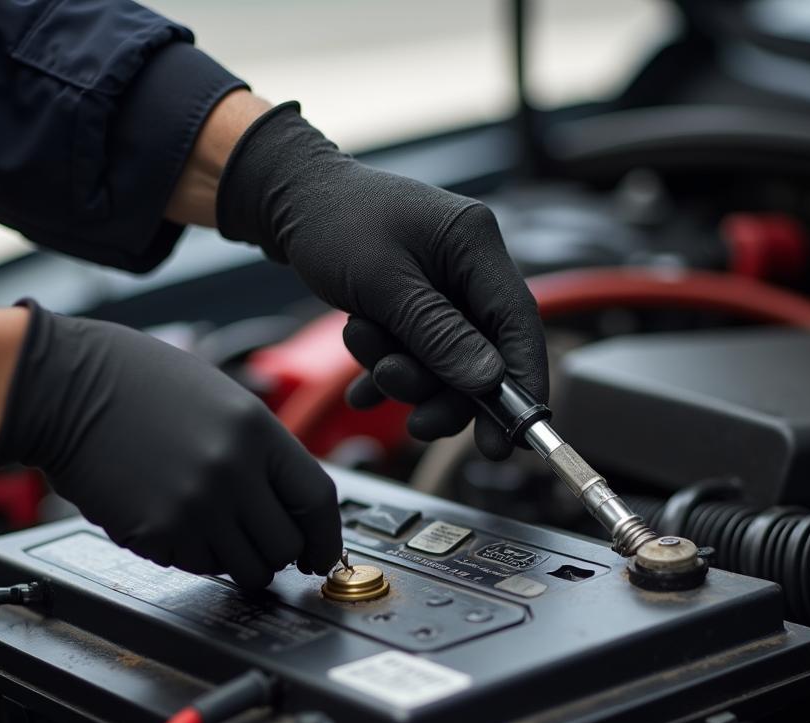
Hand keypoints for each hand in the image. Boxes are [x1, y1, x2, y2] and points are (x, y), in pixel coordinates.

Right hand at [0, 303, 341, 586]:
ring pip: (246, 568)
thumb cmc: (137, 382)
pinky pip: (198, 566)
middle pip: (287, 545)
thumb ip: (263, 451)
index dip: (326, 536)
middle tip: (262, 542)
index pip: (318, 500)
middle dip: (280, 552)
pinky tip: (176, 520)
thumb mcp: (222, 399)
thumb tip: (292, 504)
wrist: (62, 386)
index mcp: (255, 431)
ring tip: (214, 527)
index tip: (322, 553)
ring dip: (238, 559)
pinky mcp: (156, 534)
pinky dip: (196, 555)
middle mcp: (231, 472)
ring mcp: (194, 507)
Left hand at [216, 104, 547, 459]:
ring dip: (406, 377)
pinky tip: (362, 390)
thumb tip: (488, 382)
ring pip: (445, 361)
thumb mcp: (383, 284)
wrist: (285, 199)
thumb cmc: (331, 223)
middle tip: (414, 420)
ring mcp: (441, 287)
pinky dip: (389, 374)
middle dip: (445, 392)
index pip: (519, 322)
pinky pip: (416, 354)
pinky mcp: (414, 304)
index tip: (512, 436)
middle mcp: (466, 267)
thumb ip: (437, 334)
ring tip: (366, 358)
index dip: (524, 382)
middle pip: (483, 353)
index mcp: (474, 245)